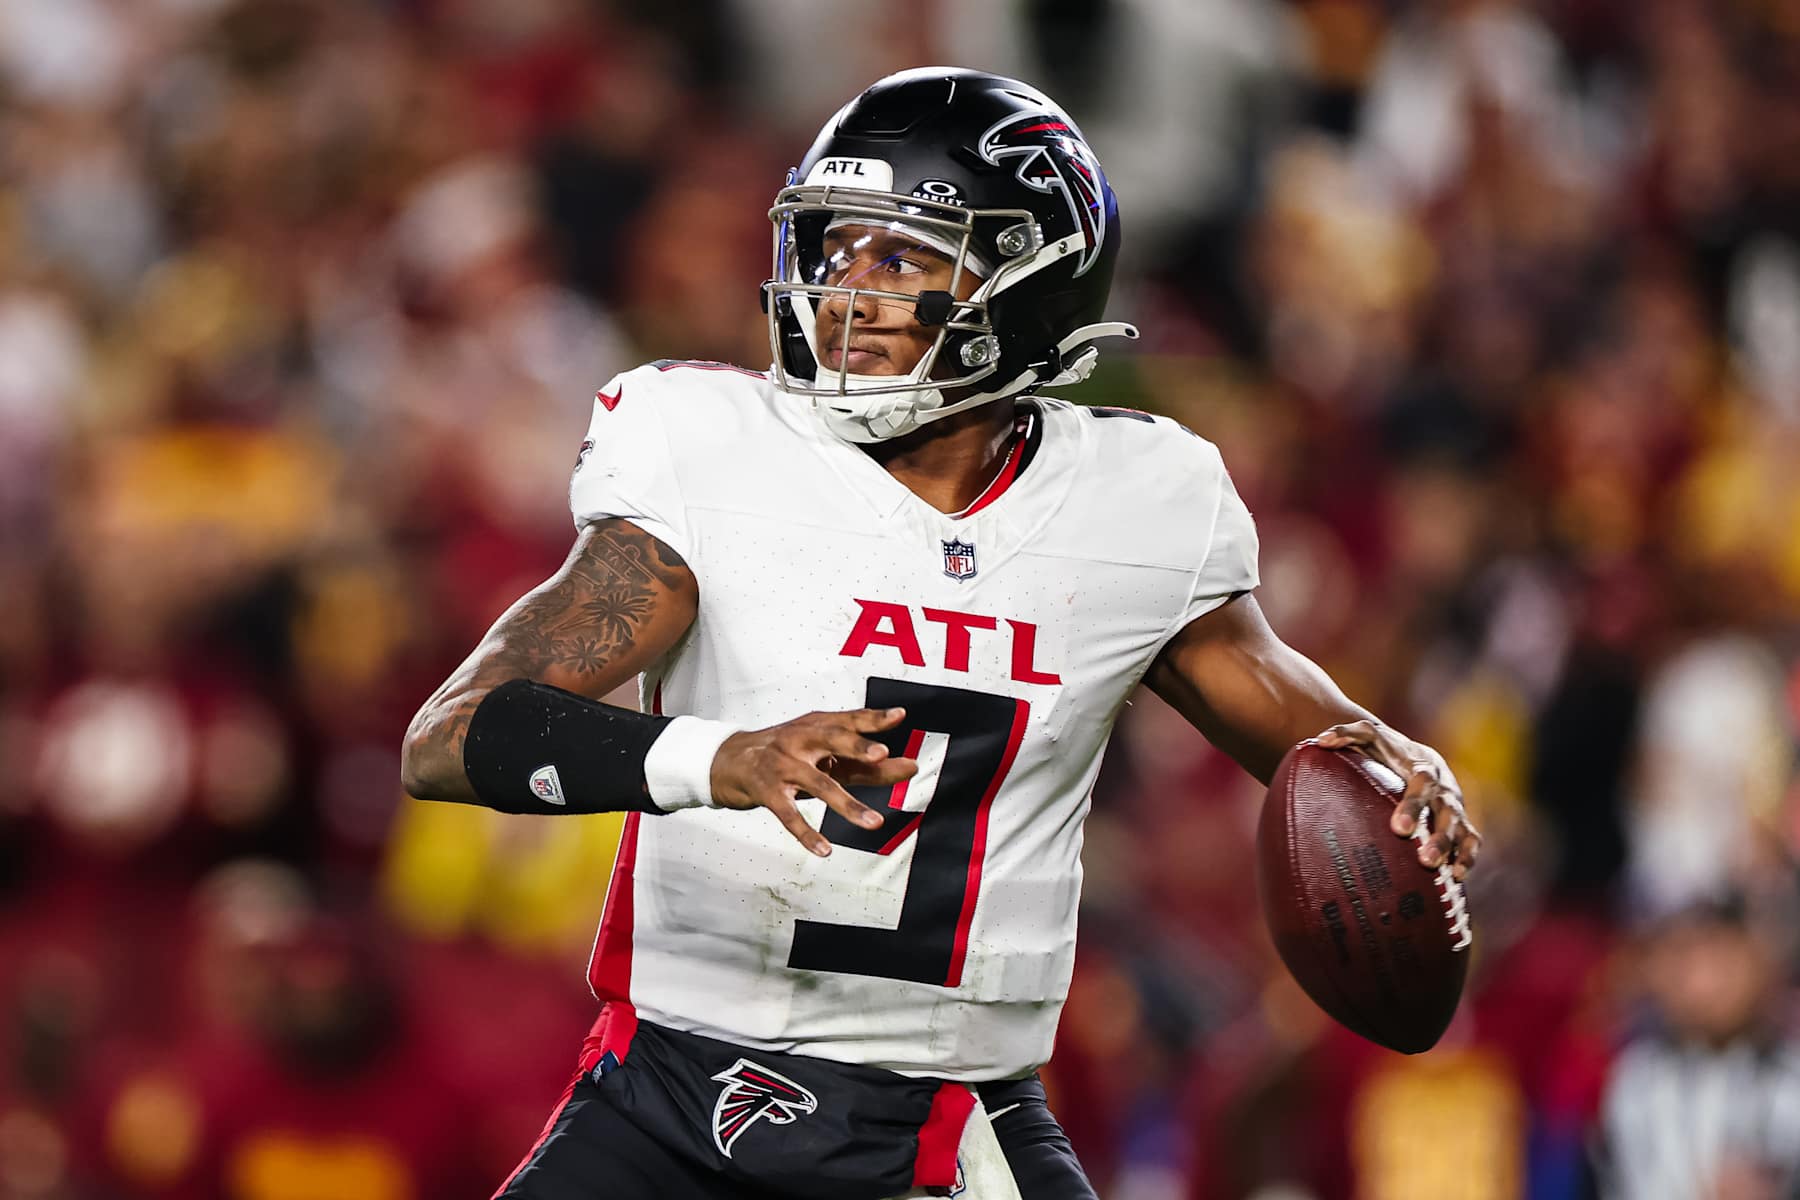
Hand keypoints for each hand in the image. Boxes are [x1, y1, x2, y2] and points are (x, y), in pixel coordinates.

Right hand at [711, 707, 917, 856]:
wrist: (729, 761)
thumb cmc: (785, 755)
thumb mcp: (823, 754)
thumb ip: (866, 764)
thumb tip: (911, 767)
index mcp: (816, 727)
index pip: (849, 720)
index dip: (874, 718)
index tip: (899, 716)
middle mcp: (800, 740)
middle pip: (831, 740)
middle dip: (857, 747)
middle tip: (882, 754)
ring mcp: (782, 765)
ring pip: (818, 784)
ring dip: (847, 805)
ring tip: (874, 823)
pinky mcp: (766, 791)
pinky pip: (789, 815)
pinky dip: (807, 834)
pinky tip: (824, 850)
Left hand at [1315, 719, 1481, 880]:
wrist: (1415, 755)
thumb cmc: (1385, 750)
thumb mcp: (1368, 737)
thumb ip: (1346, 735)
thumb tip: (1321, 741)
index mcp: (1421, 766)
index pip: (1421, 784)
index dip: (1413, 806)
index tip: (1399, 829)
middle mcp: (1443, 787)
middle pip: (1446, 811)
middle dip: (1438, 837)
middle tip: (1424, 860)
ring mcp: (1454, 805)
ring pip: (1462, 828)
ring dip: (1454, 851)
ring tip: (1441, 874)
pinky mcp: (1462, 821)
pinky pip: (1471, 840)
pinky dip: (1467, 857)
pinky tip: (1456, 878)